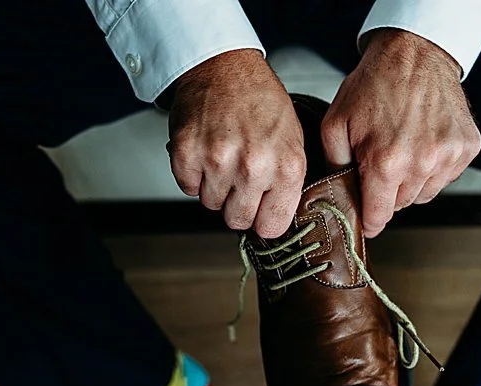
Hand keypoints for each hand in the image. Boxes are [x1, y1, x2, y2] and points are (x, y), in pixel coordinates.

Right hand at [167, 50, 306, 236]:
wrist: (223, 62)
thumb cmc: (259, 99)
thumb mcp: (293, 141)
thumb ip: (288, 184)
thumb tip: (276, 220)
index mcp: (286, 168)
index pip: (271, 227)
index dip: (262, 219)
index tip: (259, 210)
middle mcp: (253, 167)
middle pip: (238, 220)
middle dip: (236, 205)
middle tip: (237, 180)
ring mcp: (218, 159)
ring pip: (211, 204)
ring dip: (214, 187)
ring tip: (222, 158)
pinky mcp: (187, 151)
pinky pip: (187, 186)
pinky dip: (192, 173)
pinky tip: (204, 151)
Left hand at [322, 29, 480, 239]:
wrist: (414, 52)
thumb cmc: (375, 83)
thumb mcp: (337, 122)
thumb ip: (336, 166)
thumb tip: (341, 199)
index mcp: (387, 162)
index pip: (379, 216)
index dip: (370, 218)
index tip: (367, 215)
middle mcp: (421, 164)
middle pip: (402, 205)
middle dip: (389, 191)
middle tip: (383, 160)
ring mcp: (448, 157)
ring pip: (425, 194)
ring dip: (413, 180)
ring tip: (405, 147)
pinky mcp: (466, 149)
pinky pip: (447, 177)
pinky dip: (435, 166)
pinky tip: (424, 141)